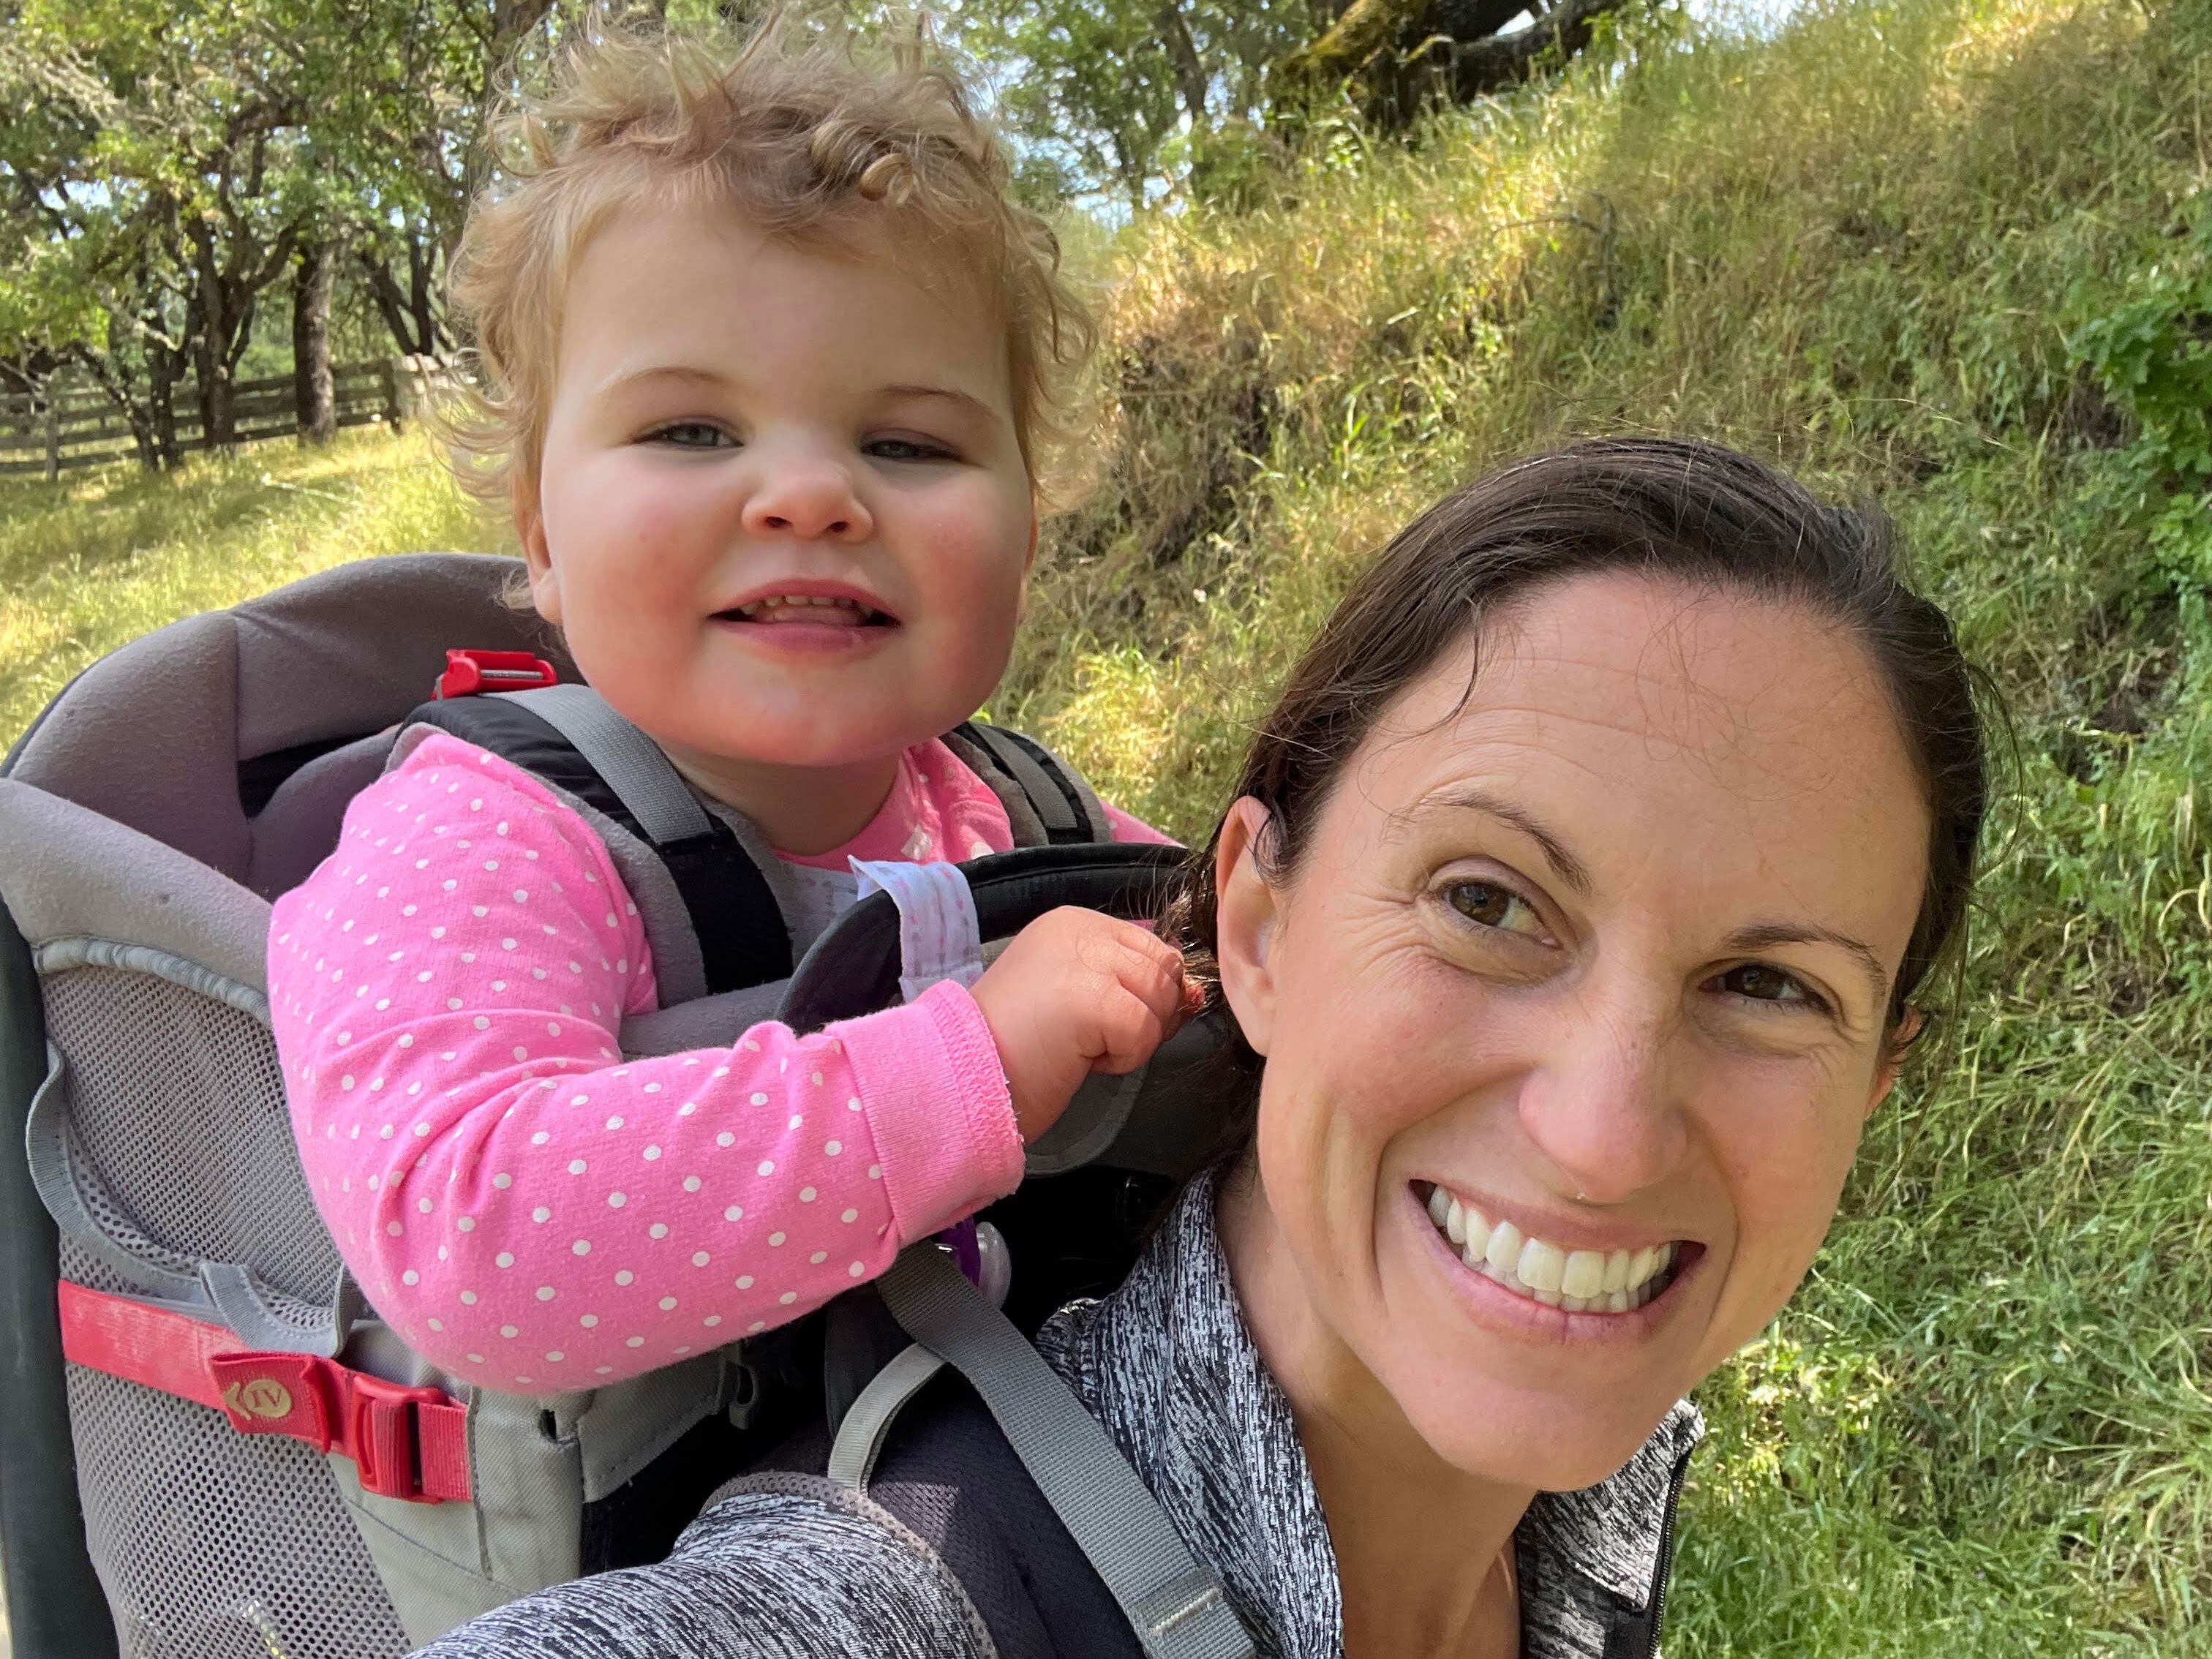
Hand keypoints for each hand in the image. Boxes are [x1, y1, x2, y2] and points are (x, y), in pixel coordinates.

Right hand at [967, 906, 1200, 1142]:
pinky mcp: (1092, 999)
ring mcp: (1085, 960)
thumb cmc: (1015, 1047)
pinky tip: (1082, 1059)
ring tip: (1082, 1046)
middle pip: (1163, 968)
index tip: (1109, 1022)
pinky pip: (1145, 1030)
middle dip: (1147, 1015)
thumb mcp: (1075, 999)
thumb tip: (1193, 993)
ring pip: (1160, 997)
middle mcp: (1078, 929)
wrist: (962, 1077)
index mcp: (1071, 923)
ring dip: (1134, 1037)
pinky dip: (1124, 1057)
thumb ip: (1130, 985)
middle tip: (1098, 1040)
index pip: (1150, 946)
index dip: (1148, 991)